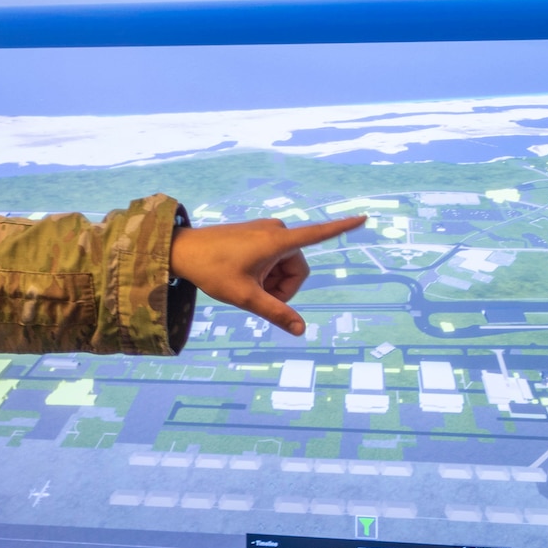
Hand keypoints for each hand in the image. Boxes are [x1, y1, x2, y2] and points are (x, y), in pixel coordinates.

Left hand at [169, 215, 366, 335]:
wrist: (183, 251)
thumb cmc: (213, 271)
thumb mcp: (246, 297)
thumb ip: (276, 312)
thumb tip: (302, 330)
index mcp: (278, 241)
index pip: (318, 234)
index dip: (342, 228)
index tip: (365, 217)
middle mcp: (277, 230)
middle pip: (298, 269)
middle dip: (283, 288)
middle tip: (257, 297)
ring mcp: (267, 230)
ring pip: (285, 266)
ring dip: (273, 281)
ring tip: (246, 285)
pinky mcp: (258, 233)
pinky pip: (273, 258)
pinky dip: (265, 272)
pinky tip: (243, 275)